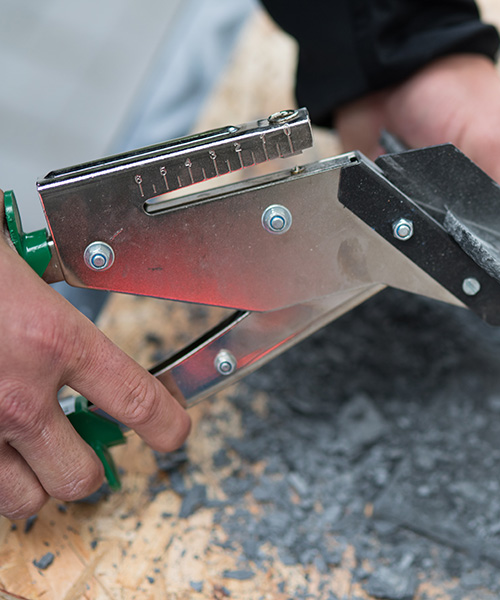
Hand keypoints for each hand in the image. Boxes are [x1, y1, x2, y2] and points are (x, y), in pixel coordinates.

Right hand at [0, 244, 189, 518]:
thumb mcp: (17, 269)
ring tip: (24, 450)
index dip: (167, 427)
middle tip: (80, 445)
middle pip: (81, 477)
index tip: (173, 433)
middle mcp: (12, 393)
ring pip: (22, 501)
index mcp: (50, 338)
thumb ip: (51, 306)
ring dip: (30, 480)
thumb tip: (80, 326)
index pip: (138, 401)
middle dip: (85, 466)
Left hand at [334, 54, 499, 317]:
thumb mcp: (498, 146)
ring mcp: (488, 229)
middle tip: (489, 278)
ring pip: (497, 281)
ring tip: (453, 253)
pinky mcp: (450, 232)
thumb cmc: (460, 96)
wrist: (400, 80)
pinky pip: (454, 268)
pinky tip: (427, 249)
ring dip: (477, 279)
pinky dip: (443, 267)